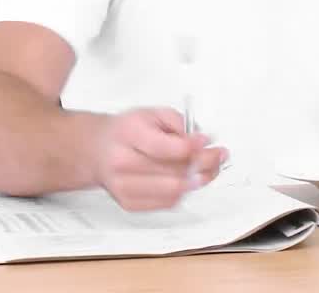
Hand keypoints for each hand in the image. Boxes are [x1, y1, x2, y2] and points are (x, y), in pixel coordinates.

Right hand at [94, 107, 227, 210]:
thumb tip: (201, 141)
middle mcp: (122, 163)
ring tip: (209, 168)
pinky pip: (168, 202)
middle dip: (204, 164)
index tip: (207, 141)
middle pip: (173, 172)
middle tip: (218, 155)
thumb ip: (179, 122)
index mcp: (128, 135)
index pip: (164, 147)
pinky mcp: (130, 203)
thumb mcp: (154, 113)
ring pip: (174, 191)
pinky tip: (186, 178)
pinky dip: (183, 191)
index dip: (191, 146)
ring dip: (199, 180)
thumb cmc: (129, 131)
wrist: (100, 150)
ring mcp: (124, 187)